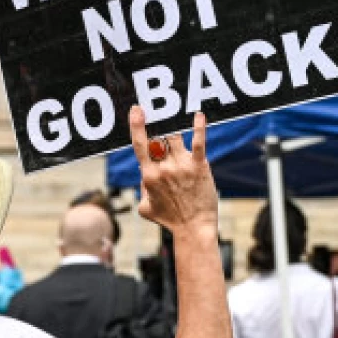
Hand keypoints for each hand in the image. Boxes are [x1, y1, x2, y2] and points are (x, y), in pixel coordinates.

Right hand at [129, 106, 217, 235]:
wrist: (193, 227)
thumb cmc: (168, 220)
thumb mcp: (145, 207)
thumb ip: (142, 189)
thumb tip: (145, 174)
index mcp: (148, 176)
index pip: (139, 144)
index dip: (137, 125)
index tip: (137, 109)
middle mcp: (164, 168)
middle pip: (157, 137)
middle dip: (157, 123)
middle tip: (157, 110)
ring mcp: (182, 166)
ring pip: (174, 137)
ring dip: (173, 126)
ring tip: (174, 114)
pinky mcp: (199, 167)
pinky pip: (199, 143)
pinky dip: (199, 128)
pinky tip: (198, 116)